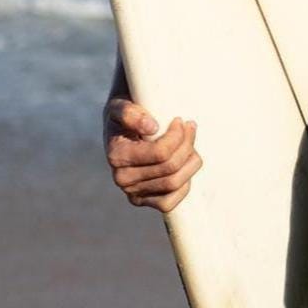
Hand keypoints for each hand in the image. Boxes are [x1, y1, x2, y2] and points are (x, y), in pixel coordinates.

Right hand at [103, 97, 202, 212]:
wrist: (120, 129)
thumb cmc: (125, 114)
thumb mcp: (121, 105)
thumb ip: (130, 112)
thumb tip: (151, 127)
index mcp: (116, 155)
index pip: (160, 153)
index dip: (178, 136)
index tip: (181, 120)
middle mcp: (121, 178)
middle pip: (171, 167)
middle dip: (187, 145)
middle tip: (190, 127)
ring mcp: (132, 192)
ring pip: (174, 184)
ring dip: (190, 162)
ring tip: (191, 145)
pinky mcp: (143, 201)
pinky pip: (169, 202)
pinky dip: (184, 185)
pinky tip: (185, 166)